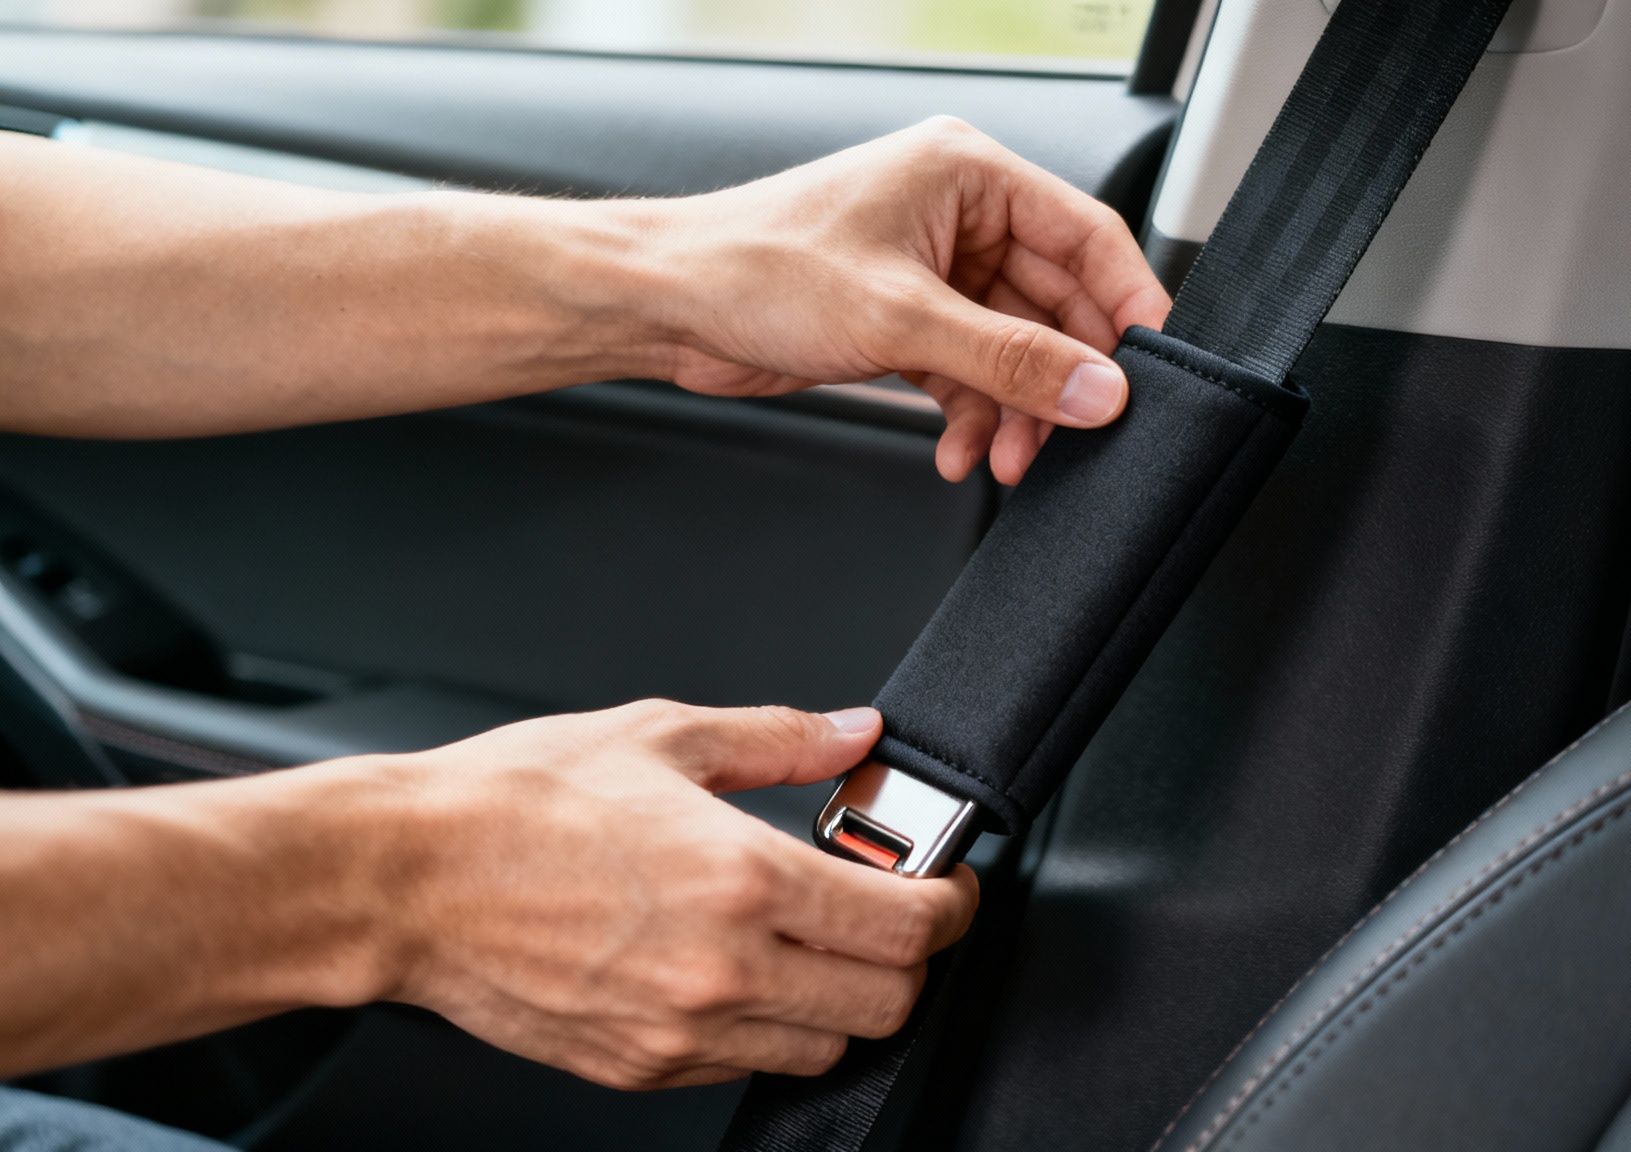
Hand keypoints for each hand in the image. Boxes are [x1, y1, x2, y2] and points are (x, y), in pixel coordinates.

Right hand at [378, 701, 976, 1090]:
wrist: (400, 880)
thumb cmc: (511, 804)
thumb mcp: (662, 736)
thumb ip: (780, 739)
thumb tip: (853, 733)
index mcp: (743, 877)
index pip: (908, 924)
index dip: (950, 901)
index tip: (944, 880)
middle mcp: (724, 968)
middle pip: (888, 1001)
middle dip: (911, 956)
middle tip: (890, 909)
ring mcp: (683, 1029)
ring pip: (826, 1046)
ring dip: (843, 999)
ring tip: (812, 939)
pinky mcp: (640, 1066)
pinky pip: (747, 1067)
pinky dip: (769, 1028)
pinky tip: (741, 970)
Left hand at [624, 117, 1172, 483]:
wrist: (668, 307)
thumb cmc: (756, 271)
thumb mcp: (901, 320)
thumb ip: (1011, 360)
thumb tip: (1098, 390)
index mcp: (967, 173)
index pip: (1086, 236)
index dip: (1128, 305)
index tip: (1154, 371)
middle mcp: (958, 214)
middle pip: (1054, 302)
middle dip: (1059, 379)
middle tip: (1073, 437)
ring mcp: (933, 269)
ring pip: (1014, 347)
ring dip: (1013, 408)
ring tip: (1005, 459)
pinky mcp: (906, 318)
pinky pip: (971, 370)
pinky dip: (972, 414)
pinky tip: (960, 452)